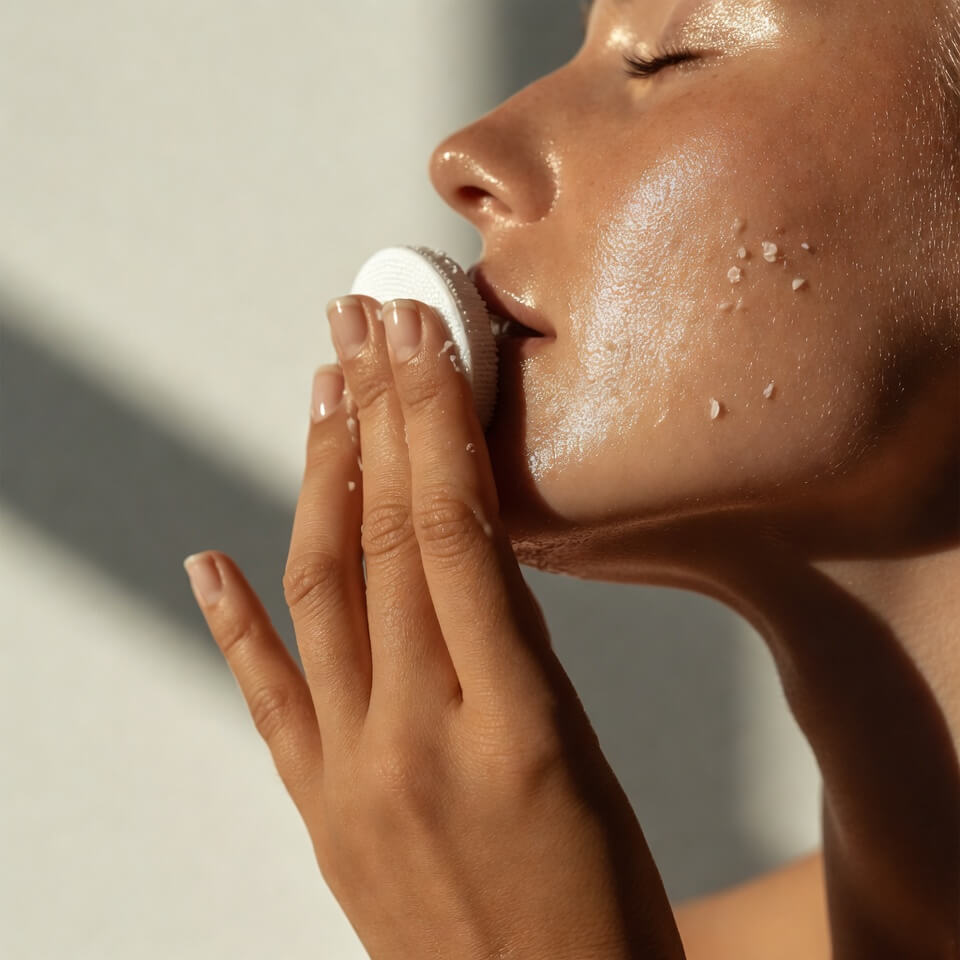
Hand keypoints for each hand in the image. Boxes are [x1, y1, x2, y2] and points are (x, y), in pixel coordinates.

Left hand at [183, 295, 684, 959]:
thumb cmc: (602, 911)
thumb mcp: (588, 760)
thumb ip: (518, 654)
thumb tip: (467, 551)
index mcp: (519, 725)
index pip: (455, 534)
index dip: (432, 422)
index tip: (421, 337)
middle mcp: (418, 741)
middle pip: (382, 540)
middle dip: (374, 414)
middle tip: (365, 322)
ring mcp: (352, 779)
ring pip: (320, 595)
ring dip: (318, 479)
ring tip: (321, 388)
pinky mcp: (319, 814)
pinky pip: (267, 701)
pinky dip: (233, 623)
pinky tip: (206, 558)